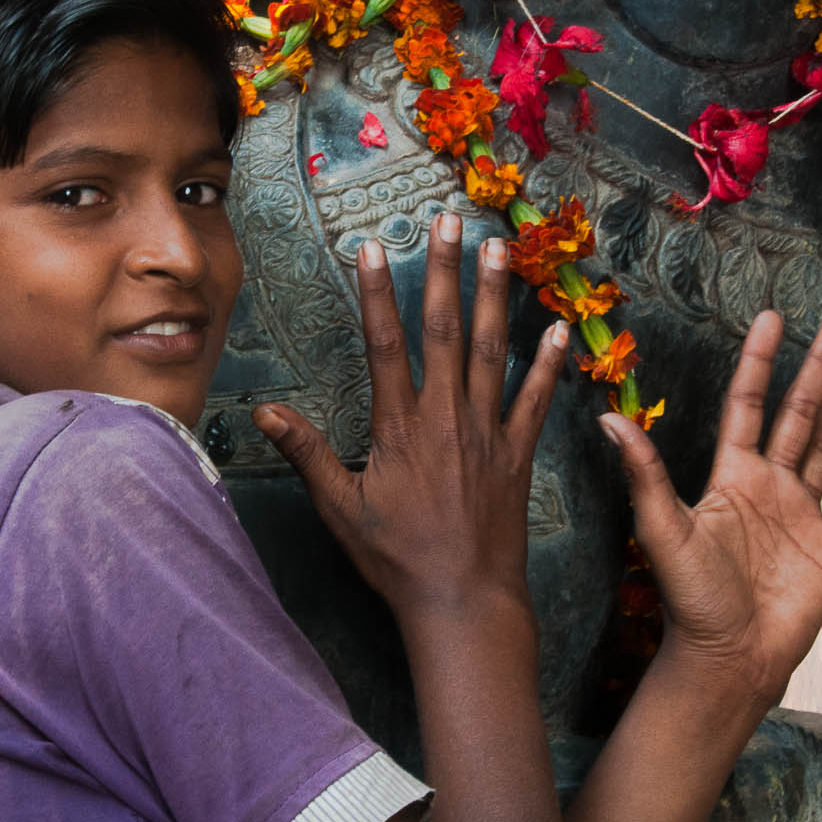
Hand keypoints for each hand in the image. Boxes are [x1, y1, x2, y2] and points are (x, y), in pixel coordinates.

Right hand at [253, 211, 568, 625]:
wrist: (464, 600)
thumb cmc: (397, 559)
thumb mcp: (341, 508)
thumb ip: (308, 454)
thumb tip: (263, 414)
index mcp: (400, 428)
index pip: (386, 345)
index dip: (377, 293)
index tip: (372, 246)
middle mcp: (446, 418)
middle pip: (444, 330)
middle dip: (444, 271)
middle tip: (449, 220)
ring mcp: (487, 432)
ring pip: (492, 350)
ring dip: (495, 295)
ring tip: (499, 248)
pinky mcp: (517, 454)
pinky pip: (536, 399)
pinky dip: (548, 363)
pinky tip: (558, 328)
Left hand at [601, 309, 821, 708]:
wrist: (727, 658)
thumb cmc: (690, 599)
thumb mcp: (665, 529)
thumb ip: (645, 474)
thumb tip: (609, 420)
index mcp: (731, 477)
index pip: (747, 405)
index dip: (758, 362)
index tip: (770, 318)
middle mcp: (768, 488)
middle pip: (798, 415)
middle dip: (816, 368)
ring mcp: (800, 517)